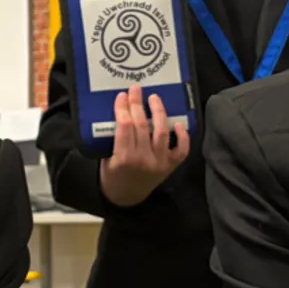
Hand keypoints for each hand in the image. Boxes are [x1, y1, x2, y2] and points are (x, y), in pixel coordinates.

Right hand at [98, 86, 189, 207]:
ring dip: (159, 113)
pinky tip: (178, 124)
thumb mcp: (105, 157)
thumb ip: (113, 138)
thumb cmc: (113, 175)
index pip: (124, 126)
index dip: (123, 108)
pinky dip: (182, 137)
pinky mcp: (169, 167)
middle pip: (142, 125)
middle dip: (137, 104)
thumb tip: (120, 110)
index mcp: (123, 158)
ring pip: (161, 132)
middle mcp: (143, 160)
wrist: (125, 197)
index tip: (122, 96)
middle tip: (136, 90)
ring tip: (154, 99)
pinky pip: (181, 150)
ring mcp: (159, 163)